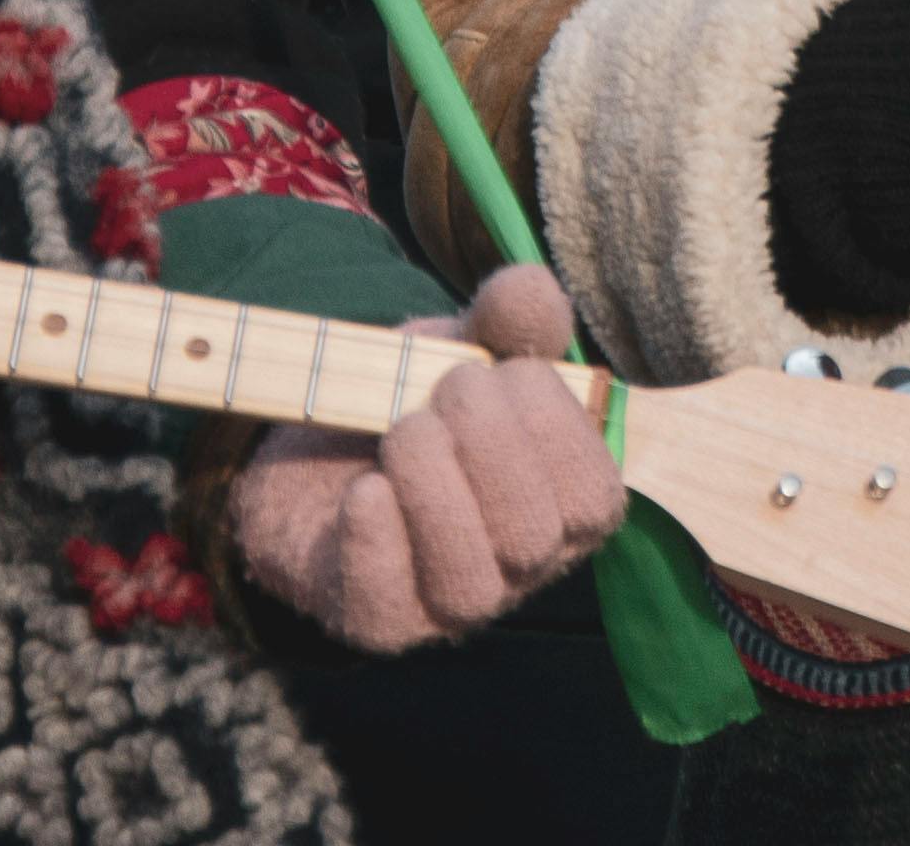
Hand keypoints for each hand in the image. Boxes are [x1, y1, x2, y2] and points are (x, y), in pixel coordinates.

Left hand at [228, 266, 630, 652]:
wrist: (316, 453)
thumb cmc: (415, 401)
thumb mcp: (462, 346)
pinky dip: (378, 537)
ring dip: (433, 486)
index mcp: (560, 507)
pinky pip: (388, 604)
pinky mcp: (379, 619)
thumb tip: (534, 290)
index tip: (502, 371)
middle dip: (488, 445)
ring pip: (468, 583)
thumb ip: (506, 318)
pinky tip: (367, 488)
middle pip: (531, 537)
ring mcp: (448, 604)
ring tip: (402, 432)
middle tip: (447, 393)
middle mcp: (518, 570)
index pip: (593, 497)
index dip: (551, 424)